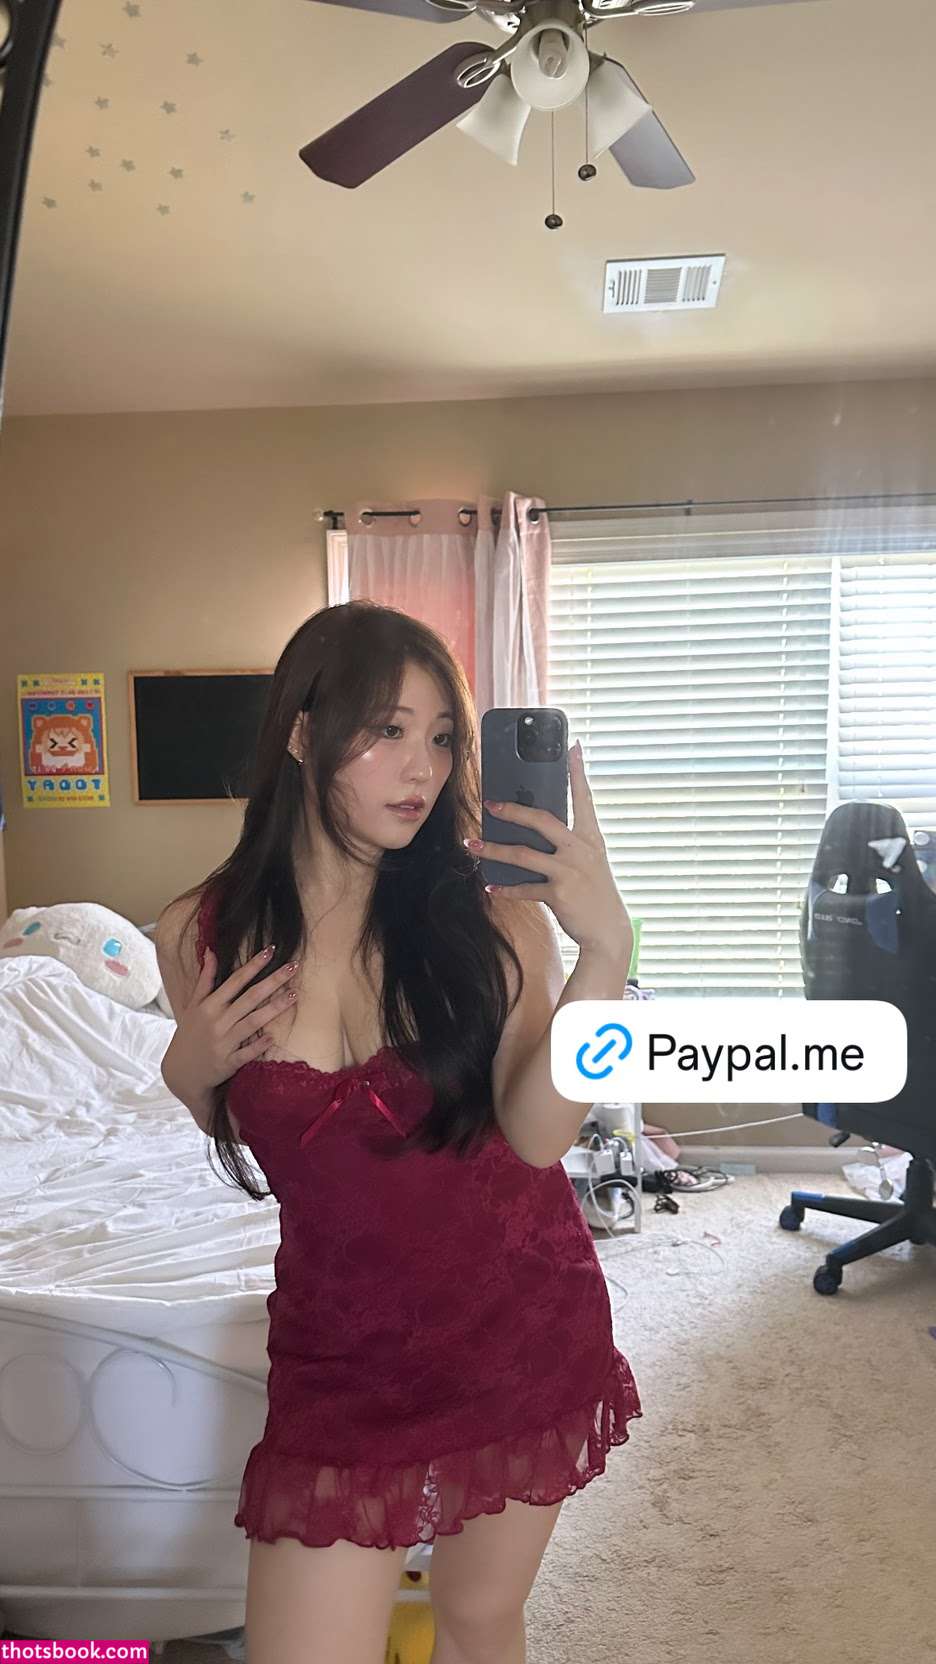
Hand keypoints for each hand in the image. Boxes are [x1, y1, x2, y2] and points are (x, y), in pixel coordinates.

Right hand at [161, 946, 298, 1099]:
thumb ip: (204, 979)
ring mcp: (223, 1042)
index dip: (253, 965)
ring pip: (252, 1022)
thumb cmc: (190, 1033)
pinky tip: (274, 1037)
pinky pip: (246, 1053)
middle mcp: (217, 1021)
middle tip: (293, 967)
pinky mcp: (228, 1062)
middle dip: (273, 981)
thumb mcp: (193, 1005)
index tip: (271, 950)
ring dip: (274, 1009)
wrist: (181, 1070)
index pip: (235, 981)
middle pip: (250, 998)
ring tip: (295, 995)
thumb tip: (210, 951)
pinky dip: (258, 1046)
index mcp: (209, 1005)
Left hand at [466, 740, 632, 959]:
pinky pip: (525, 888)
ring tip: (473, 845)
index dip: (578, 772)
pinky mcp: (560, 893)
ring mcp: (570, 871)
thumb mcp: (589, 861)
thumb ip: (567, 843)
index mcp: (590, 837)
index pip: (584, 798)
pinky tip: (491, 886)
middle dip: (512, 810)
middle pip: (541, 820)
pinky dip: (505, 888)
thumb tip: (533, 830)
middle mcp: (580, 849)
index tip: (573, 746)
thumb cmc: (595, 891)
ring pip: (523, 855)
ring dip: (494, 850)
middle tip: (489, 805)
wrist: (609, 930)